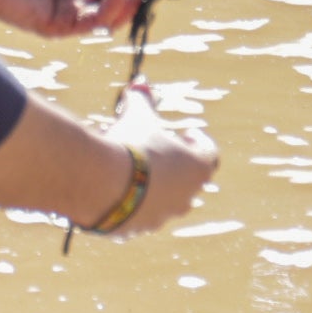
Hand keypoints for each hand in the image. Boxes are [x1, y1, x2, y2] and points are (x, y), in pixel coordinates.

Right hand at [109, 82, 218, 233]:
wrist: (103, 183)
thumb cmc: (130, 144)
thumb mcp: (138, 117)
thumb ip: (141, 100)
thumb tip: (140, 82)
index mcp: (198, 168)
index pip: (209, 154)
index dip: (198, 143)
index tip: (185, 133)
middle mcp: (187, 196)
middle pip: (189, 182)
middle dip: (175, 167)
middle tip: (160, 153)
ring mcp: (162, 217)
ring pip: (164, 202)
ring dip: (153, 188)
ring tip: (133, 171)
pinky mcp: (136, 229)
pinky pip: (138, 216)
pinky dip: (131, 204)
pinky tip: (114, 190)